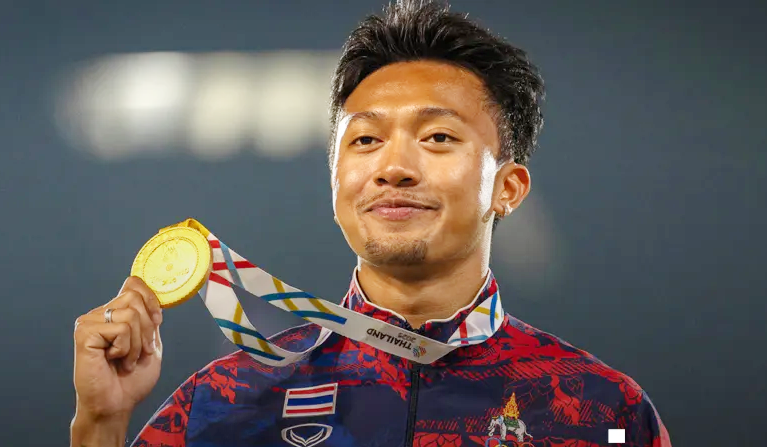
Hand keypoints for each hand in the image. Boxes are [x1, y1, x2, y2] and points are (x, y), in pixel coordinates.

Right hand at [72, 276, 162, 424]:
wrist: (116, 404)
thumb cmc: (131, 380)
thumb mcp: (151, 343)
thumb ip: (151, 320)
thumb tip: (153, 297)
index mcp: (115, 314)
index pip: (132, 284)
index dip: (150, 298)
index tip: (158, 321)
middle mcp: (100, 314)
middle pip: (134, 297)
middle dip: (147, 328)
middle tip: (141, 351)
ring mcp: (89, 322)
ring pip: (130, 314)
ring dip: (137, 343)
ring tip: (126, 360)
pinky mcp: (84, 334)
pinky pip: (120, 329)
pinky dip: (125, 348)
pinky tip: (113, 360)